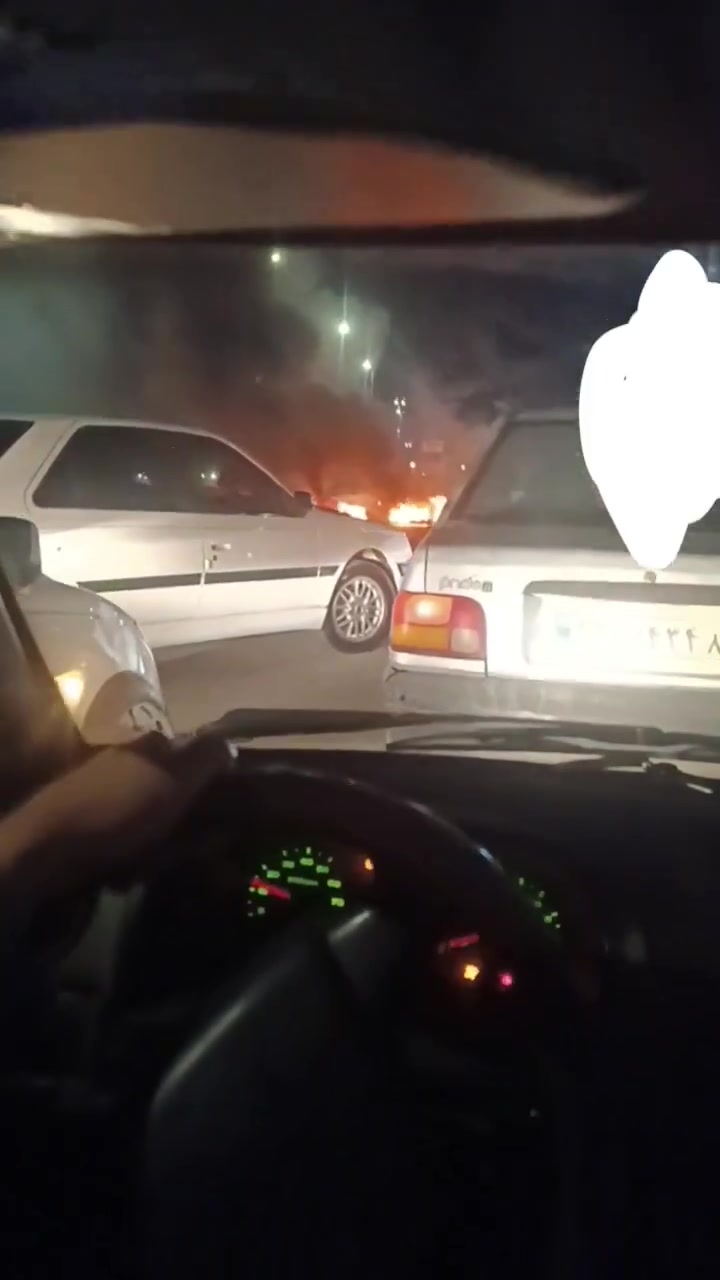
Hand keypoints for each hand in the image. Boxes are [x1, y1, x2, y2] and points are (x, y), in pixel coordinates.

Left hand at [0, 734, 231, 924]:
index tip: (225, 812)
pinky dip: (134, 862)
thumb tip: (230, 743)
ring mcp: (110, 798)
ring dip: (162, 850)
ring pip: (157, 825)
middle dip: (188, 827)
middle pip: (179, 796)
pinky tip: (127, 873)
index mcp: (150, 748)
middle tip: (188, 848)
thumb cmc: (119, 808)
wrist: (48, 849)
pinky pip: (132, 846)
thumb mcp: (173, 776)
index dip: (213, 785)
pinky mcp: (95, 830)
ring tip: (153, 864)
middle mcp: (130, 766)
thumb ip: (206, 756)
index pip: (196, 757)